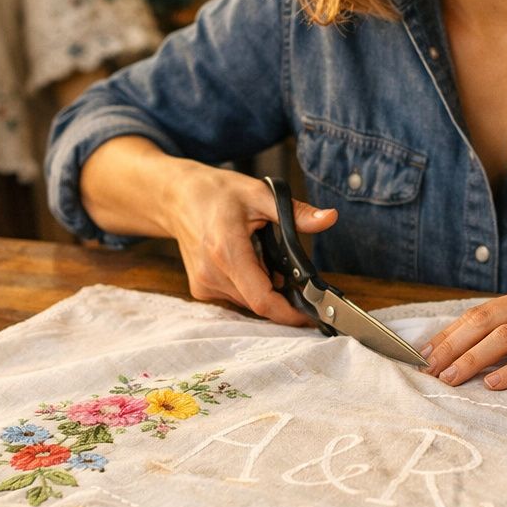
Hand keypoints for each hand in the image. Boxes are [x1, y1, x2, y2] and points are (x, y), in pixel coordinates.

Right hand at [161, 164, 336, 326]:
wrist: (177, 197)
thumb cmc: (216, 192)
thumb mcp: (260, 193)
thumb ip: (296, 213)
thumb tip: (329, 218)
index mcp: (227, 251)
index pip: (262, 300)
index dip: (290, 313)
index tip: (311, 314)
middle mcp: (212, 274)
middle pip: (259, 303)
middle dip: (281, 293)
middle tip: (289, 269)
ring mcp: (204, 284)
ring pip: (248, 302)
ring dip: (264, 287)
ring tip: (262, 255)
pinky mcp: (201, 289)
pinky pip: (236, 297)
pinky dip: (248, 285)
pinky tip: (247, 261)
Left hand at [419, 284, 506, 389]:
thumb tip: (488, 348)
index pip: (479, 312)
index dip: (449, 333)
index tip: (424, 354)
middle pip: (483, 321)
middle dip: (450, 346)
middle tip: (426, 370)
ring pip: (505, 336)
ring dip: (472, 358)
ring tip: (450, 379)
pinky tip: (495, 384)